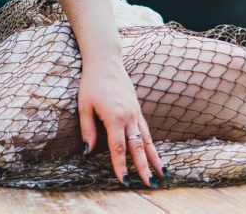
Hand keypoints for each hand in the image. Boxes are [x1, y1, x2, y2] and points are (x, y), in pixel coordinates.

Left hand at [78, 58, 165, 187]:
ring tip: (162, 174)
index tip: (125, 181)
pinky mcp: (137, 109)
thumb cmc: (92, 83)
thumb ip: (88, 130)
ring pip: (147, 140)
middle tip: (150, 184)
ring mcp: (135, 112)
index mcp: (114, 117)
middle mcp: (128, 116)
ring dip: (154, 158)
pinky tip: (155, 154)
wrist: (106, 61)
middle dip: (144, 168)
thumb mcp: (84, 106)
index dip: (121, 166)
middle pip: (138, 148)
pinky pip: (146, 131)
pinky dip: (152, 144)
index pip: (118, 148)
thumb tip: (87, 151)